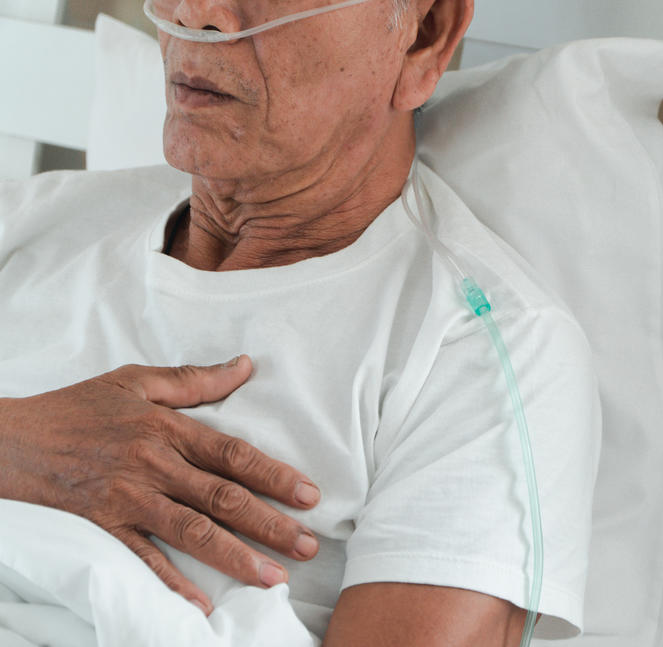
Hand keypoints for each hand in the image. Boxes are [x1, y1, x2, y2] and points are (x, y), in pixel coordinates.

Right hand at [0, 356, 320, 613]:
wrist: (10, 440)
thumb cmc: (77, 408)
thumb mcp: (135, 381)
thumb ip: (194, 379)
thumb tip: (245, 366)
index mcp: (167, 428)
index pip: (233, 454)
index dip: (274, 474)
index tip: (309, 494)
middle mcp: (154, 464)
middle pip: (223, 497)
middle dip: (271, 523)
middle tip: (309, 544)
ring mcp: (128, 498)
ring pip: (193, 530)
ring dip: (237, 556)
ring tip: (274, 576)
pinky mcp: (103, 526)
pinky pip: (143, 558)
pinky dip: (172, 582)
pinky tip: (201, 603)